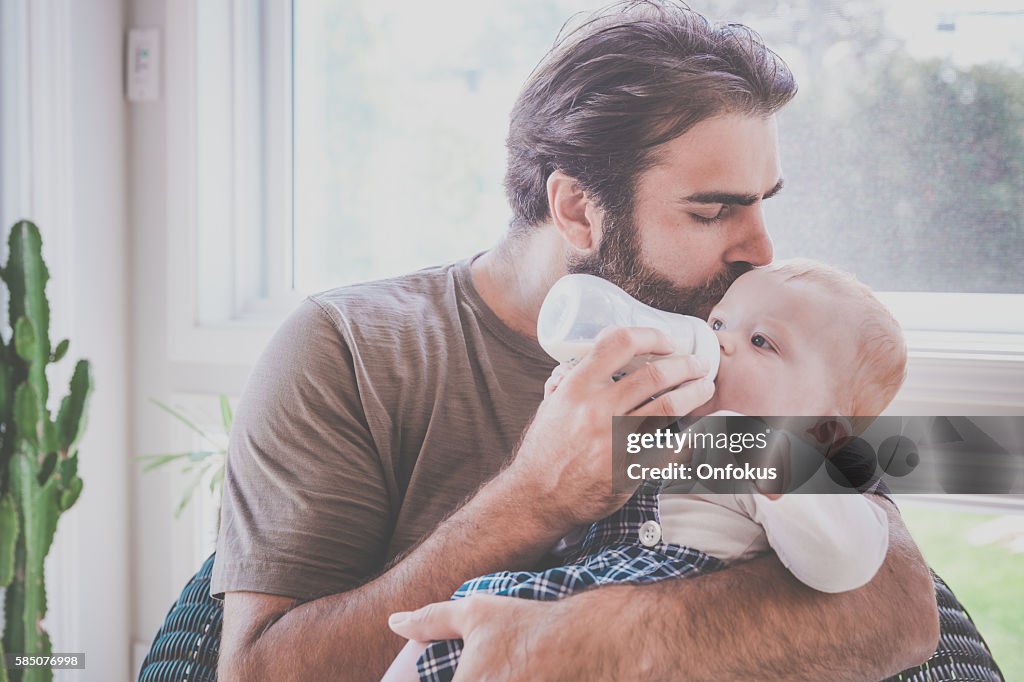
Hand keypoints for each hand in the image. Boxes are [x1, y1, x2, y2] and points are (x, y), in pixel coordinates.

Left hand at [388, 595, 620, 681]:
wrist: (591, 642)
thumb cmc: (529, 625)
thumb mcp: (477, 612)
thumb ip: (431, 619)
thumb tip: (394, 622)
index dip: (451, 680)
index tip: (460, 673)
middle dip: (471, 681)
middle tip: (492, 670)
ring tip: (509, 674)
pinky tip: (521, 680)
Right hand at [507, 326, 714, 529]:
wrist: (537, 497)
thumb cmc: (544, 450)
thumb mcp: (550, 406)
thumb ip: (569, 381)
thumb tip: (582, 359)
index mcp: (577, 387)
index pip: (620, 343)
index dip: (651, 336)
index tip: (668, 342)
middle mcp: (597, 410)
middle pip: (655, 375)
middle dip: (685, 365)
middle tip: (698, 365)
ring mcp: (614, 440)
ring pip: (668, 408)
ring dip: (694, 394)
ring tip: (704, 388)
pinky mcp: (629, 470)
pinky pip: (670, 449)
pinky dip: (690, 438)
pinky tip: (698, 431)